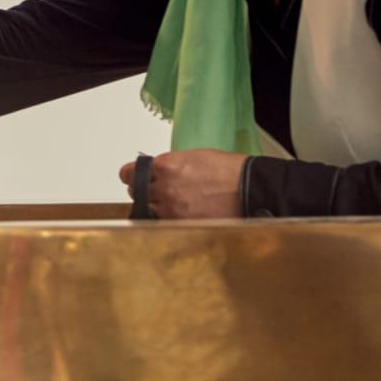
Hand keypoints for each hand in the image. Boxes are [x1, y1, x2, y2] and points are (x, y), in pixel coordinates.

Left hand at [120, 148, 246, 218]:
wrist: (251, 189)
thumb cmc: (229, 171)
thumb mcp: (194, 157)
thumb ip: (170, 165)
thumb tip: (157, 171)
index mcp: (166, 165)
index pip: (130, 173)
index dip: (130, 175)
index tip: (130, 177)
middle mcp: (164, 187)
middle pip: (136, 193)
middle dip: (142, 192)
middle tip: (152, 192)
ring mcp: (172, 208)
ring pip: (148, 210)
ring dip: (154, 208)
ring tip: (170, 205)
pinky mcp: (182, 224)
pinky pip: (163, 223)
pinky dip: (167, 220)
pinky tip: (178, 215)